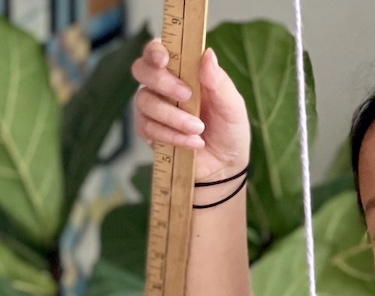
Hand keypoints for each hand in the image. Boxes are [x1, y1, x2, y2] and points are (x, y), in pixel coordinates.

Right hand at [132, 39, 250, 182]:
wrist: (225, 166)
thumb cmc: (229, 131)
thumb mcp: (233, 106)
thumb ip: (220, 82)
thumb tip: (208, 55)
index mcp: (184, 71)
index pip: (159, 50)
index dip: (155, 50)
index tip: (163, 59)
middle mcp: (164, 86)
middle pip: (142, 70)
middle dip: (162, 82)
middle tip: (187, 96)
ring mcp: (154, 108)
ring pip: (145, 102)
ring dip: (173, 116)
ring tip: (199, 128)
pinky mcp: (150, 131)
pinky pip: (149, 128)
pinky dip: (172, 135)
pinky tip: (193, 142)